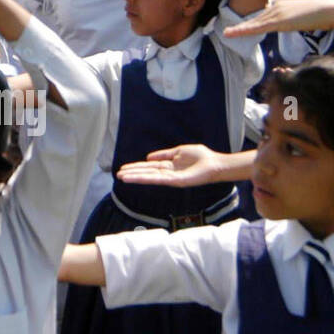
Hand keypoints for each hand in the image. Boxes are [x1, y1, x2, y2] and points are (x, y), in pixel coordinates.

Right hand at [116, 144, 244, 187]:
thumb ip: (164, 154)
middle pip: (147, 173)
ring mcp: (171, 178)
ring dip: (135, 177)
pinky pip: (157, 179)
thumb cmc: (202, 157)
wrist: (215, 164)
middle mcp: (168, 173)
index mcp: (169, 166)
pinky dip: (145, 179)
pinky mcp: (175, 181)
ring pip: (149, 177)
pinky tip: (135, 178)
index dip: (137, 167)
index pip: (149, 167)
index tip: (124, 168)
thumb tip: (149, 157)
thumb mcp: (180, 151)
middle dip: (133, 173)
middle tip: (118, 174)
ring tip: (122, 177)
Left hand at [223, 0, 333, 36]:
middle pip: (254, 18)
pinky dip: (245, 30)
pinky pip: (258, 27)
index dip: (248, 20)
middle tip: (226, 31)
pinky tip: (234, 33)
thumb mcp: (300, 14)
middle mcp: (275, 6)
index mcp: (279, 4)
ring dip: (239, 29)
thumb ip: (291, 17)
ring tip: (225, 33)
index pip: (260, 13)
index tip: (236, 26)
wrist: (330, 10)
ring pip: (254, 22)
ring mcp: (276, 13)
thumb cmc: (319, 14)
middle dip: (240, 25)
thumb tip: (288, 22)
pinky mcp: (280, 21)